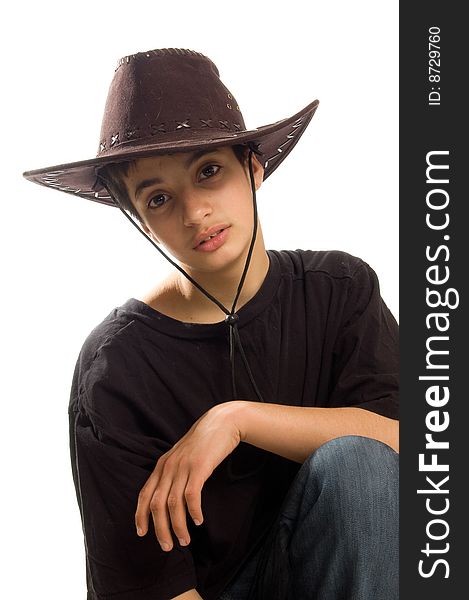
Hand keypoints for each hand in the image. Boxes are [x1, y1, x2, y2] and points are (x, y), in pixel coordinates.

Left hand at [135, 401, 243, 551]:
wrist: (222, 422)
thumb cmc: (204, 442)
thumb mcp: (183, 456)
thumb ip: (174, 472)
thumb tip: (171, 497)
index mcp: (162, 465)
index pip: (144, 494)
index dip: (140, 515)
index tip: (142, 533)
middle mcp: (169, 466)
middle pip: (156, 504)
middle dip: (160, 529)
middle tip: (168, 547)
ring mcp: (183, 466)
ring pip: (173, 503)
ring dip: (178, 526)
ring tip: (185, 540)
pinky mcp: (199, 466)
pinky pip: (191, 495)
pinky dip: (193, 512)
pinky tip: (198, 521)